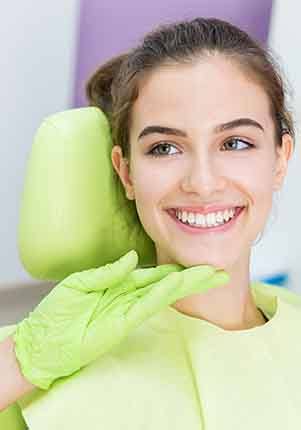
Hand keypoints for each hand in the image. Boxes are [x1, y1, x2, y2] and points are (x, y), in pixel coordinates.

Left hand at [13, 250, 228, 389]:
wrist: (44, 341)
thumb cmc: (58, 313)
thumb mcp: (81, 283)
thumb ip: (108, 272)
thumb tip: (132, 257)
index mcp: (120, 284)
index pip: (154, 274)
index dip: (175, 268)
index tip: (196, 263)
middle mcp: (130, 296)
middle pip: (167, 283)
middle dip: (192, 277)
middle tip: (217, 270)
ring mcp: (130, 310)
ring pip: (164, 293)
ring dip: (186, 284)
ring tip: (209, 275)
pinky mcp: (125, 323)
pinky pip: (147, 305)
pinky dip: (162, 293)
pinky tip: (176, 283)